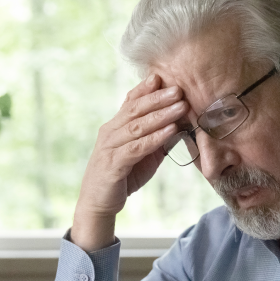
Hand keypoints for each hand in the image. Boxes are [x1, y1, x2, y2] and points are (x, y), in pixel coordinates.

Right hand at [71, 74, 185, 251]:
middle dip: (158, 98)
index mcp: (115, 127)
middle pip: (135, 109)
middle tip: (179, 88)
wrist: (98, 203)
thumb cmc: (121, 177)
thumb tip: (178, 125)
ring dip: (161, 115)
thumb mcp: (141, 154)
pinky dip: (155, 138)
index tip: (163, 76)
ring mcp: (110, 147)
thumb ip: (155, 139)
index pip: (130, 102)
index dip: (146, 88)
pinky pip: (136, 148)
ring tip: (181, 106)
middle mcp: (110, 133)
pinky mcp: (113, 164)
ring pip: (137, 126)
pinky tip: (170, 131)